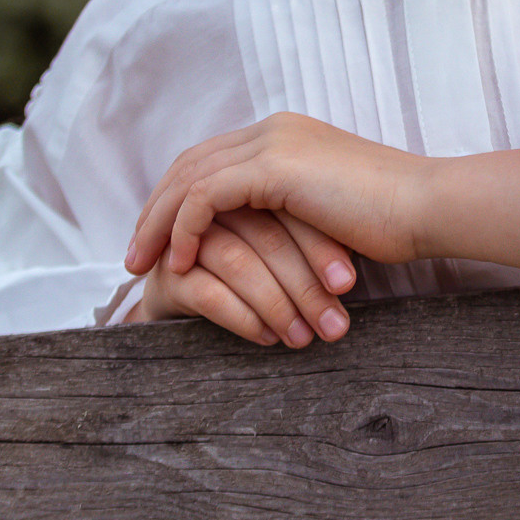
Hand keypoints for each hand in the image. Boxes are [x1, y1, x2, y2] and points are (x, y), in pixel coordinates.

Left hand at [125, 113, 519, 284]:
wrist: (429, 205)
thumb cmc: (396, 221)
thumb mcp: (330, 213)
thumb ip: (294, 214)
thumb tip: (269, 248)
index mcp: (286, 134)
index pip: (211, 159)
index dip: (178, 198)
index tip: (159, 240)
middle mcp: (273, 129)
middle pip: (189, 163)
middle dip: (155, 209)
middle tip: (133, 256)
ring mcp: (273, 142)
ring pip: (188, 179)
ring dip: (157, 223)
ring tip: (141, 266)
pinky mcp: (275, 166)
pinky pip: (206, 197)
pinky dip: (183, 228)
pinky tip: (178, 262)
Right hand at [128, 205, 356, 346]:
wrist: (191, 297)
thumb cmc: (257, 269)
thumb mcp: (291, 244)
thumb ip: (311, 233)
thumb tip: (351, 270)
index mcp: (249, 181)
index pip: (289, 208)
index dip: (321, 244)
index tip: (348, 283)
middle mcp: (217, 205)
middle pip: (266, 234)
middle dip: (304, 282)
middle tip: (334, 322)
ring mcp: (188, 239)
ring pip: (238, 261)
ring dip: (278, 304)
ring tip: (305, 337)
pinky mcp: (169, 276)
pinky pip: (208, 291)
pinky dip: (243, 315)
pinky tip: (267, 337)